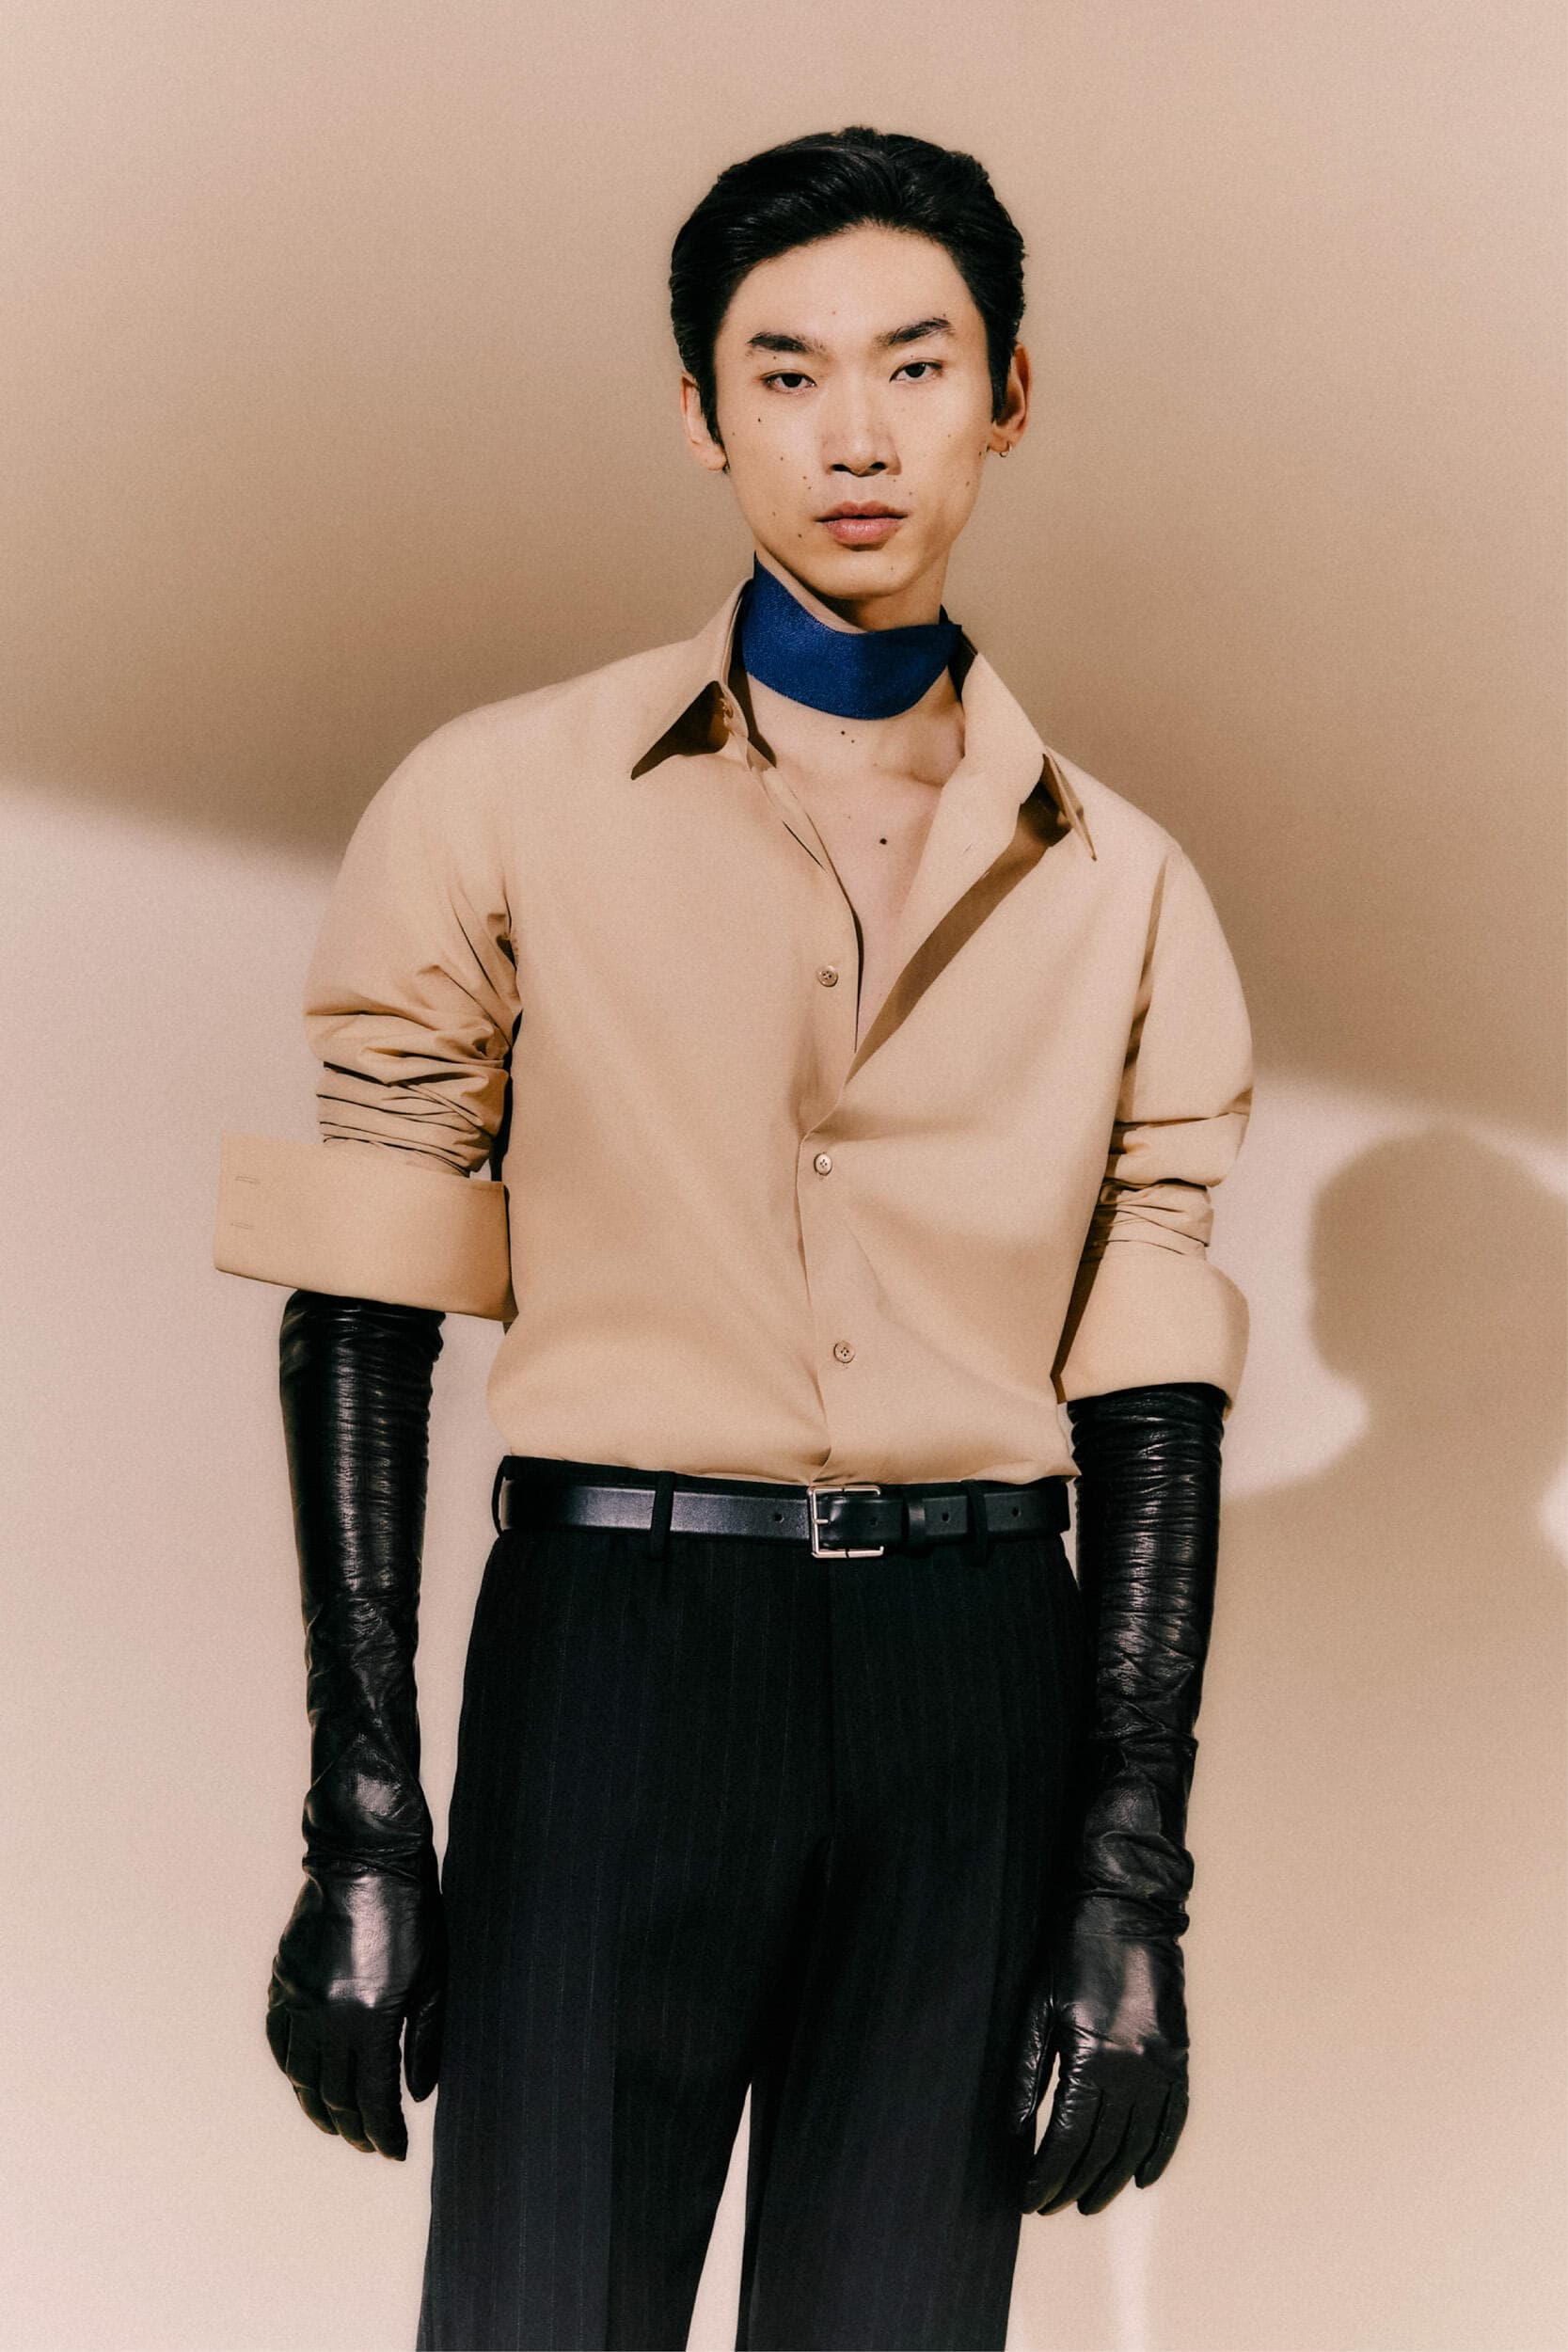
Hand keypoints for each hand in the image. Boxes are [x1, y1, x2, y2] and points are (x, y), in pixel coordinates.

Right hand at [265, 1853, 445, 2158]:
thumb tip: (417, 2096)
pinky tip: (304, 2081)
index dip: (385, 2131)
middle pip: (334, 2094)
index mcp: (371, 2020)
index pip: (373, 2097)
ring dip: (318, 2109)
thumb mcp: (433, 1980)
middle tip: (369, 2144)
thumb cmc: (413, 1915)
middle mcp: (328, 2018)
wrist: (365, 1861)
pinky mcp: (282, 1982)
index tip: (396, 2151)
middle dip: (355, 2128)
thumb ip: (425, 2041)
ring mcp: (299, 2000)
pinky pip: (278, 2041)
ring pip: (300, 2076)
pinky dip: (290, 2069)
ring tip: (337, 2125)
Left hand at [1009, 1907, 1189, 2214]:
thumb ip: (1028, 2074)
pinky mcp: (1179, 2056)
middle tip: (1052, 2205)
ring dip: (1113, 2178)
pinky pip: (1174, 2119)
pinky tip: (1142, 2177)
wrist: (1127, 1910)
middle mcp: (1134, 2067)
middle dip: (1074, 2183)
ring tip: (1089, 2202)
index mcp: (1093, 2055)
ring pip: (1138, 2141)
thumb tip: (1014, 2131)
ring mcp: (1162, 2064)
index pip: (1069, 2137)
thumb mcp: (1037, 2008)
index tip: (1030, 2197)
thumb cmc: (1071, 1952)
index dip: (1047, 2174)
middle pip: (1103, 2146)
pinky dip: (1159, 2152)